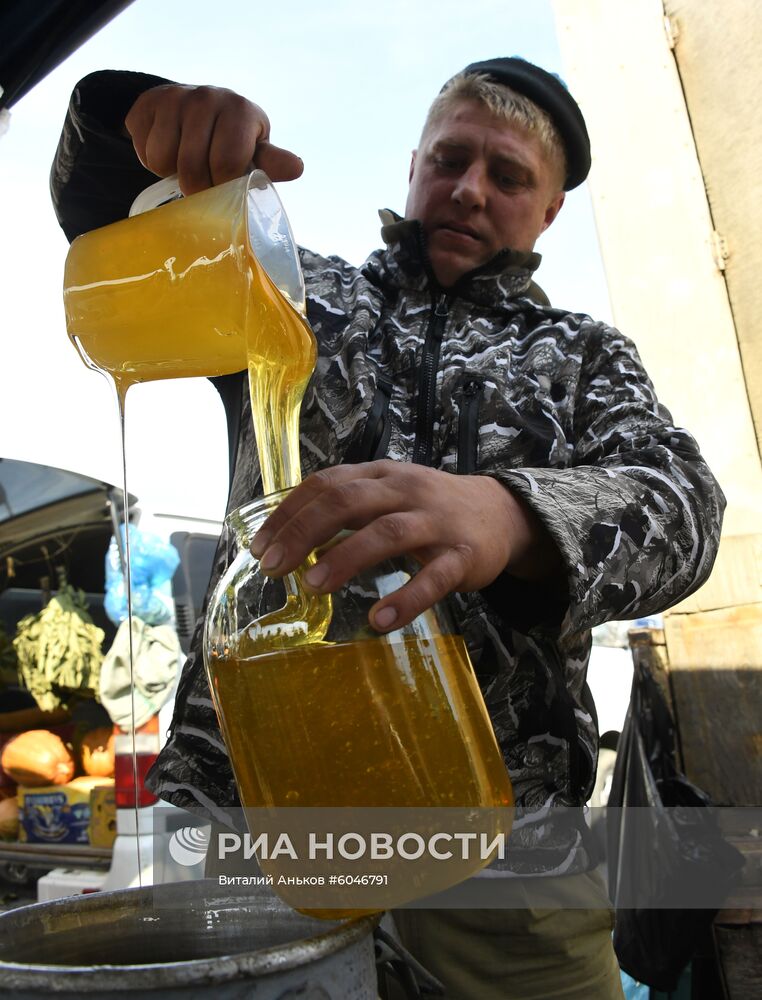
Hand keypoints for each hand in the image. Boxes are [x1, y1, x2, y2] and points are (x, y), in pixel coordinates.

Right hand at [124, 84, 303, 194]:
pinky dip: (152, 160)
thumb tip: (296, 168)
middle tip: (202, 181)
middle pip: (191, 168)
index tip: (224, 186)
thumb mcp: (254, 152)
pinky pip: (144, 151)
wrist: (192, 109)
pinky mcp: (146, 103)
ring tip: (185, 160)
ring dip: (171, 172)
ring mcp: (174, 97)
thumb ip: (271, 163)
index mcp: (240, 110)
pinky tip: (168, 147)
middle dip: (195, 186)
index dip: (222, 185)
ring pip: (163, 160)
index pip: (226, 163)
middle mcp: (207, 97)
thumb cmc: (231, 140)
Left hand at [250, 461, 563, 631]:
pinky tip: (379, 619)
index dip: (289, 513)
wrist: (502, 513)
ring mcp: (436, 522)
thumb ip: (346, 507)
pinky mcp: (462, 556)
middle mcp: (406, 490)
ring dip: (345, 558)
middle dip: (304, 533)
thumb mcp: (388, 493)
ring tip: (313, 586)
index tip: (260, 545)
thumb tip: (286, 536)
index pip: (327, 484)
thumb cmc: (430, 508)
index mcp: (381, 475)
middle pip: (348, 502)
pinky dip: (405, 599)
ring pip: (387, 534)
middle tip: (273, 567)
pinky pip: (433, 579)